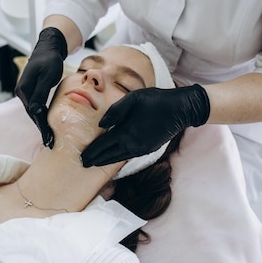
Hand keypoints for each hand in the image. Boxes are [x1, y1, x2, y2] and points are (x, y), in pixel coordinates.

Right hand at [14, 27, 67, 147]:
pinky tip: (46, 124)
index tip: (49, 139)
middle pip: (32, 114)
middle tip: (50, 143)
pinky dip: (41, 115)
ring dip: (41, 124)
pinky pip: (36, 106)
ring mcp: (25, 92)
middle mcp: (22, 92)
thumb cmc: (49, 60)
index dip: (42, 127)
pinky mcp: (31, 91)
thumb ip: (40, 94)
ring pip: (34, 112)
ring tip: (49, 138)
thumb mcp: (46, 76)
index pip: (33, 113)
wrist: (49, 48)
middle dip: (41, 128)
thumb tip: (35, 111)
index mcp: (24, 90)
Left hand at [81, 84, 209, 166]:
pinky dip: (118, 158)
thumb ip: (115, 111)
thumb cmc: (155, 100)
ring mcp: (142, 149)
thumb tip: (101, 125)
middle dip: (96, 160)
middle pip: (109, 156)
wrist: (180, 109)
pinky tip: (113, 157)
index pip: (103, 145)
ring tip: (95, 163)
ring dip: (106, 161)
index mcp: (126, 132)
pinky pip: (129, 156)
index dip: (92, 152)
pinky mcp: (149, 149)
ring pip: (119, 158)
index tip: (81, 158)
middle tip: (83, 164)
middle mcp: (133, 144)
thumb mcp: (133, 99)